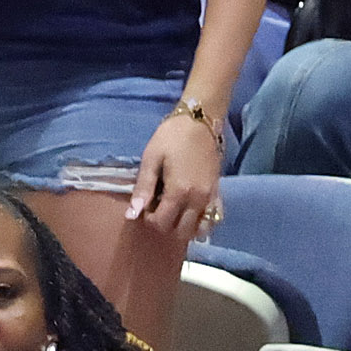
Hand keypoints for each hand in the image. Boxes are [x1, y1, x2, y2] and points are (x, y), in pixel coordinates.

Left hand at [126, 109, 221, 235]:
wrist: (200, 120)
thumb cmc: (172, 136)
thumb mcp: (151, 158)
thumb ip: (143, 188)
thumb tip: (132, 215)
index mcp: (179, 192)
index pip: (162, 223)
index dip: (150, 219)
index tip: (146, 204)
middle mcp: (197, 200)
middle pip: (181, 231)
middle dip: (166, 225)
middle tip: (159, 208)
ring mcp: (210, 197)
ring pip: (200, 229)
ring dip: (186, 226)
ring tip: (176, 211)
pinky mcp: (218, 191)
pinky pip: (214, 217)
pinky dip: (203, 221)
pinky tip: (193, 212)